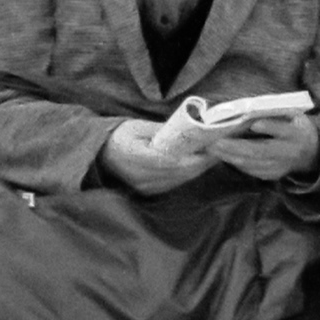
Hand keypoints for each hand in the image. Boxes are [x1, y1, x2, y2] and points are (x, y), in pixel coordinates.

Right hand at [98, 114, 230, 193]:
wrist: (99, 156)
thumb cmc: (118, 136)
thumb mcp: (137, 126)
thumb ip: (161, 130)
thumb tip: (189, 130)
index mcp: (137, 157)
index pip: (173, 161)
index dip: (195, 157)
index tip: (212, 146)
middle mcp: (142, 177)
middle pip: (181, 173)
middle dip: (203, 162)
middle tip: (221, 148)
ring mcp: (146, 187)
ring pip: (180, 180)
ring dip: (199, 169)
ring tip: (214, 154)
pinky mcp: (149, 192)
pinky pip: (174, 184)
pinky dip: (188, 174)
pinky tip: (199, 164)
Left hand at [203, 113, 319, 182]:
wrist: (312, 153)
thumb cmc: (296, 127)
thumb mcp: (293, 115)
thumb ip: (276, 113)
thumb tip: (250, 111)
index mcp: (296, 132)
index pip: (282, 130)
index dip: (269, 127)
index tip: (253, 124)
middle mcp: (288, 151)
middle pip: (260, 150)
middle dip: (235, 147)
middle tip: (215, 141)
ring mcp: (281, 166)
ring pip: (252, 163)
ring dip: (230, 157)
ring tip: (213, 149)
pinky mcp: (274, 175)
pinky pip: (252, 171)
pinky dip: (236, 163)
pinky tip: (224, 156)